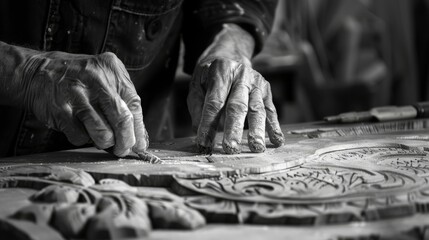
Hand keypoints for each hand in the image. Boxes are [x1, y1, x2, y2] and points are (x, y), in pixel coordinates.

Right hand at [21, 51, 147, 156]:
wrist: (37, 73)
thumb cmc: (79, 80)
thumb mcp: (104, 78)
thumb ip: (123, 101)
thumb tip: (139, 137)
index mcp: (112, 70)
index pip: (134, 106)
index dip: (139, 130)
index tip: (139, 145)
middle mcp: (97, 81)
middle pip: (122, 121)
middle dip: (125, 142)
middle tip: (122, 150)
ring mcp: (78, 96)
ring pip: (103, 134)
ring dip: (104, 143)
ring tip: (100, 138)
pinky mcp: (62, 111)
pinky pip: (81, 138)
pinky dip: (83, 139)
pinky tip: (80, 129)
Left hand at [187, 24, 283, 153]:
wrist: (231, 55)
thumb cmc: (210, 76)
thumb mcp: (196, 84)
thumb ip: (196, 106)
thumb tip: (199, 130)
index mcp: (221, 71)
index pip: (214, 102)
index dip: (208, 123)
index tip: (204, 142)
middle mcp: (241, 75)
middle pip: (237, 105)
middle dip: (234, 129)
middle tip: (230, 149)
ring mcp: (256, 83)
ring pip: (257, 109)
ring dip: (257, 130)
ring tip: (256, 148)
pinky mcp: (266, 90)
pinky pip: (270, 110)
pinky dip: (274, 126)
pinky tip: (277, 141)